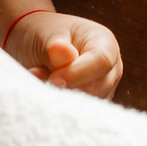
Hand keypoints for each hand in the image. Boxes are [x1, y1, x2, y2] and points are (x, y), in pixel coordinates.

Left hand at [6, 12, 122, 96]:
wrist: (35, 45)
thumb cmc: (42, 34)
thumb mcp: (44, 35)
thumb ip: (56, 48)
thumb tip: (67, 55)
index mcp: (104, 41)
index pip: (101, 62)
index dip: (77, 74)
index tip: (52, 79)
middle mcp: (111, 66)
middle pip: (97, 86)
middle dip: (66, 86)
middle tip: (38, 75)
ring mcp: (104, 86)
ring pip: (88, 103)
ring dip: (60, 94)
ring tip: (39, 76)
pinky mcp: (93, 101)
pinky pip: (80, 110)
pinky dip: (60, 102)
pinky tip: (45, 88)